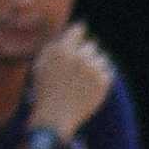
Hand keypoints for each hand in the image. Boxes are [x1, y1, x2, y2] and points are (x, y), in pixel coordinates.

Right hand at [29, 22, 114, 136]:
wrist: (54, 118)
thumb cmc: (44, 92)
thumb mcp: (40, 66)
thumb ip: (54, 48)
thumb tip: (69, 34)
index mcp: (61, 51)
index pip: (78, 30)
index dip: (79, 32)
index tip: (80, 33)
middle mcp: (78, 57)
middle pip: (91, 45)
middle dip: (85, 54)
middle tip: (77, 68)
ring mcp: (93, 69)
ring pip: (101, 59)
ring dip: (93, 66)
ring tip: (81, 81)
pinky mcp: (104, 81)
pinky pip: (107, 72)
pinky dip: (99, 78)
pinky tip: (87, 88)